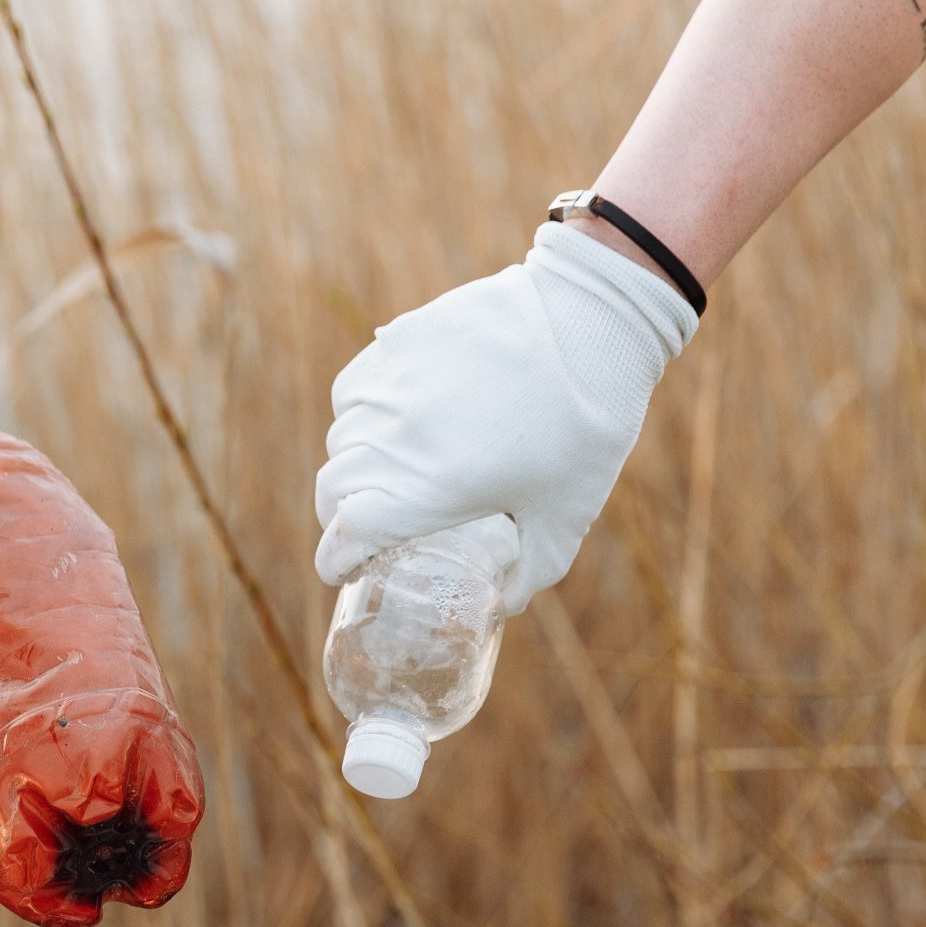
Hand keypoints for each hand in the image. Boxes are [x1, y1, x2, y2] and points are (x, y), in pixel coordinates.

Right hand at [315, 223, 695, 613]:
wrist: (592, 320)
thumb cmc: (585, 428)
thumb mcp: (567, 514)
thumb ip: (533, 571)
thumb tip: (504, 606)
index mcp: (427, 491)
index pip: (346, 534)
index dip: (335, 559)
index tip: (340, 570)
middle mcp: (395, 440)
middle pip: (333, 488)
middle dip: (338, 517)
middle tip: (360, 528)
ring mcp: (391, 387)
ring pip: (341, 437)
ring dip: (349, 464)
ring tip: (377, 473)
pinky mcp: (398, 343)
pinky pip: (354, 389)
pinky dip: (358, 414)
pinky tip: (386, 419)